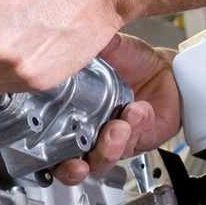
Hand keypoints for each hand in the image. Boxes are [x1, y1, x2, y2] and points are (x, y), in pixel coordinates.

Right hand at [53, 34, 180, 184]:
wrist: (165, 68)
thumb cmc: (130, 60)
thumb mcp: (101, 48)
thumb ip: (79, 48)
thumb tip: (58, 35)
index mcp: (69, 112)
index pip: (45, 142)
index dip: (40, 154)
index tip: (41, 150)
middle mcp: (87, 132)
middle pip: (68, 166)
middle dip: (71, 168)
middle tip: (78, 162)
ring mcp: (111, 140)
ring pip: (101, 161)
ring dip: (108, 148)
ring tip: (118, 127)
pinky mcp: (137, 142)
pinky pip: (133, 145)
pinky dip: (136, 128)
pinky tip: (139, 111)